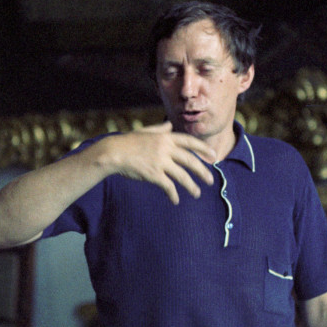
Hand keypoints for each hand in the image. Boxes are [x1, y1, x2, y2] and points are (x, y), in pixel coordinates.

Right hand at [96, 122, 215, 204]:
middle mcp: (165, 148)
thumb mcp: (145, 132)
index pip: (190, 142)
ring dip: (191, 186)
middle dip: (202, 171)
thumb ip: (159, 129)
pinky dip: (173, 194)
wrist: (113, 152)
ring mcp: (160, 162)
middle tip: (210, 180)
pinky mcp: (153, 174)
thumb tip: (169, 127)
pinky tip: (176, 200)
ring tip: (197, 193)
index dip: (203, 149)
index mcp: (165, 137)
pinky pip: (168, 186)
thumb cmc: (127, 142)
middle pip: (190, 160)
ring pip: (182, 176)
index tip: (213, 155)